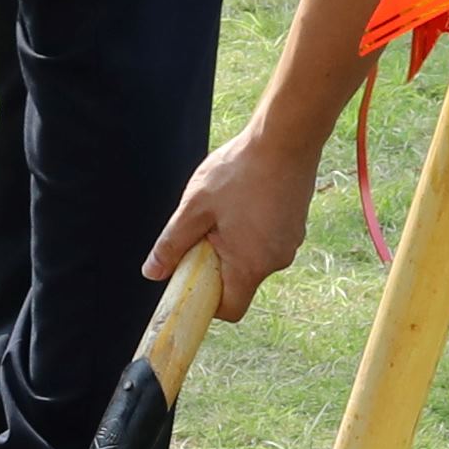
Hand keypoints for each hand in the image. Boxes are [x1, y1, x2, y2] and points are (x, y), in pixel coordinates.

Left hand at [142, 129, 317, 323]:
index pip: (230, 309)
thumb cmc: (239, 172)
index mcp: (250, 265)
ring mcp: (290, 243)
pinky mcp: (296, 225)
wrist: (285, 139)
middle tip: (205, 228)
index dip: (208, 300)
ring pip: (253, 256)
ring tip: (226, 205)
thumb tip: (152, 273)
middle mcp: (276, 261)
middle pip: (240, 281)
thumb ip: (172, 244)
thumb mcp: (194, 208)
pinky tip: (245, 197)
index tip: (192, 275)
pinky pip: (267, 238)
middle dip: (217, 262)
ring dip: (234, 241)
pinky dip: (252, 228)